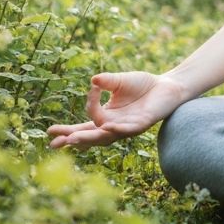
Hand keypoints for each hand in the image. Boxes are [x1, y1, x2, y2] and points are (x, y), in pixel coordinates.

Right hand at [46, 71, 187, 149]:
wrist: (169, 85)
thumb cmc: (143, 85)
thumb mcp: (121, 81)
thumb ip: (107, 82)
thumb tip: (93, 81)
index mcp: (107, 117)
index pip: (87, 122)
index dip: (86, 107)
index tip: (93, 89)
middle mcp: (115, 125)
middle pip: (91, 136)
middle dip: (72, 139)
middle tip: (54, 143)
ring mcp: (128, 127)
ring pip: (106, 137)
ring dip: (90, 138)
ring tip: (72, 140)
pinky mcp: (143, 123)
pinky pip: (128, 129)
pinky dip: (117, 128)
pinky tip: (107, 127)